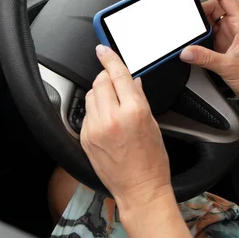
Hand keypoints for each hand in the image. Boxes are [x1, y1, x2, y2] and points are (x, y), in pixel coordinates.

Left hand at [80, 45, 171, 212]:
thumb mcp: (153, 124)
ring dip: (100, 94)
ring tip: (113, 106)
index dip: (110, 59)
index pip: (118, 75)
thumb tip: (131, 82)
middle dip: (107, 78)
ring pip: (90, 96)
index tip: (103, 49)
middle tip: (116, 84)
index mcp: (133, 111)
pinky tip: (107, 122)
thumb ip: (139, 99)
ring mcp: (95, 129)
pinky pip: (87, 114)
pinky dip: (96, 111)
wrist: (139, 188)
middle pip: (100, 82)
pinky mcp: (85, 138)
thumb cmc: (151, 161)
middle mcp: (111, 118)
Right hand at [179, 0, 238, 108]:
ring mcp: (231, 33)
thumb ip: (206, 58)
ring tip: (184, 17)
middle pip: (215, 2)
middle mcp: (237, 25)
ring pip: (211, 15)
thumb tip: (186, 51)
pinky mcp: (225, 43)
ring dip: (198, 16)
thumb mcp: (229, 67)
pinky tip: (191, 33)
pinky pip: (209, 29)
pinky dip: (199, 29)